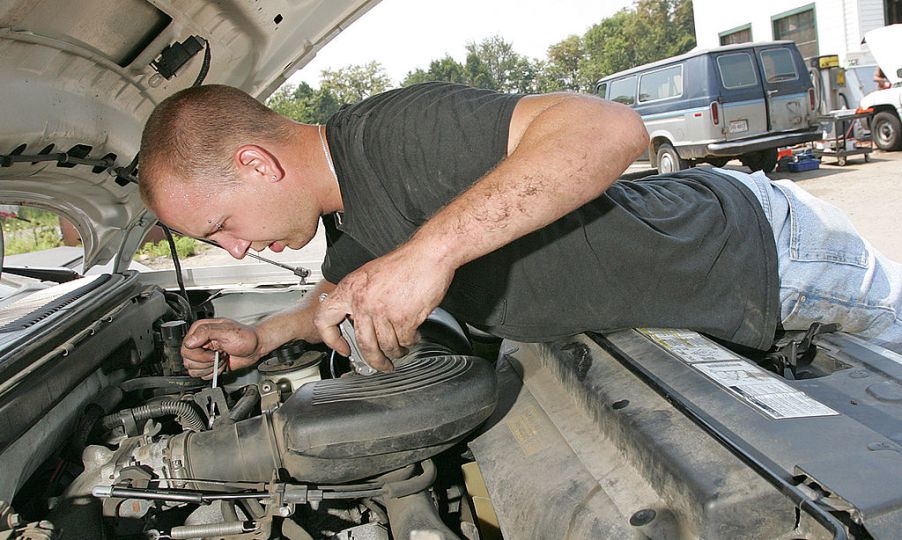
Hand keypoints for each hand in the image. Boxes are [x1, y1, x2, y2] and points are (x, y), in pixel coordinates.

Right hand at [181, 318, 262, 378]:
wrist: (256, 347)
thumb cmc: (245, 336)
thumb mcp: (227, 331)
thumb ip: (206, 333)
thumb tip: (190, 341)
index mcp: (200, 330)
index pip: (186, 348)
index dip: (200, 354)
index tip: (214, 352)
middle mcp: (199, 342)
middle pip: (188, 361)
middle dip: (207, 362)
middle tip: (219, 355)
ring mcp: (203, 354)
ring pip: (194, 370)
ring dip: (211, 367)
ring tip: (221, 358)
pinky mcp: (208, 364)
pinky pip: (202, 375)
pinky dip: (213, 372)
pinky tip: (221, 364)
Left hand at [314, 244, 454, 371]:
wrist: (429, 253)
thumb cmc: (405, 262)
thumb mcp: (370, 275)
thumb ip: (359, 296)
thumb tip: (356, 318)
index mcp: (350, 288)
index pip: (324, 319)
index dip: (331, 339)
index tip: (342, 348)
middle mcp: (363, 301)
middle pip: (362, 344)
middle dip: (375, 360)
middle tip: (381, 364)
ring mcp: (382, 311)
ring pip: (386, 346)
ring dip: (396, 351)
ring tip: (402, 348)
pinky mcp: (403, 318)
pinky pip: (404, 340)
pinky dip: (410, 342)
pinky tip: (413, 337)